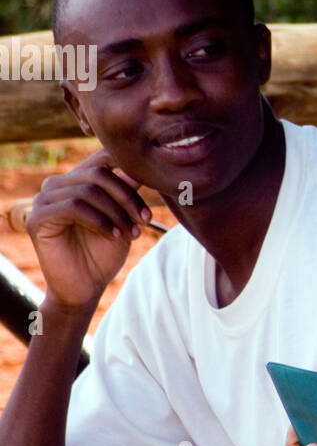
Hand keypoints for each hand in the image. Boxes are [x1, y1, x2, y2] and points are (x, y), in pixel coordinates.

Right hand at [26, 147, 150, 310]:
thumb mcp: (123, 216)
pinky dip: (98, 220)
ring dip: (116, 212)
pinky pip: (72, 207)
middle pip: (98, 173)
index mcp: (75, 179)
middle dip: (127, 196)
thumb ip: (127, 190)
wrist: (86, 287)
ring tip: (131, 233)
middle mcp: (56, 185)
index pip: (102, 158)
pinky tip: (112, 235)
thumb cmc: (104, 251)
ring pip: (87, 190)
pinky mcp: (36, 219)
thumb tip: (139, 165)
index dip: (129, 170)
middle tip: (144, 219)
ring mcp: (43, 200)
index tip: (150, 194)